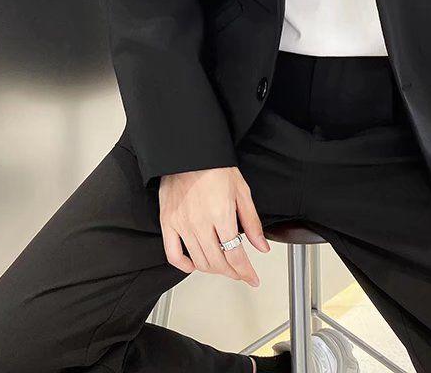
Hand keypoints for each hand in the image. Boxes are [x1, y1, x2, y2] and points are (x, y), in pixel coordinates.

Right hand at [158, 167, 269, 285]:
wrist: (189, 152)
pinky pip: (172, 254)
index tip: (252, 278)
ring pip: (198, 261)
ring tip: (222, 267)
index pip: (235, 255)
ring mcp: (182, 224)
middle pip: (217, 262)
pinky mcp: (168, 222)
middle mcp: (200, 223)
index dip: (246, 271)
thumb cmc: (215, 167)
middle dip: (232, 272)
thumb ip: (252, 222)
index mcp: (221, 214)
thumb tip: (262, 247)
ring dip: (213, 270)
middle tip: (240, 273)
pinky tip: (194, 265)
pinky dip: (184, 265)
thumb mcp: (242, 191)